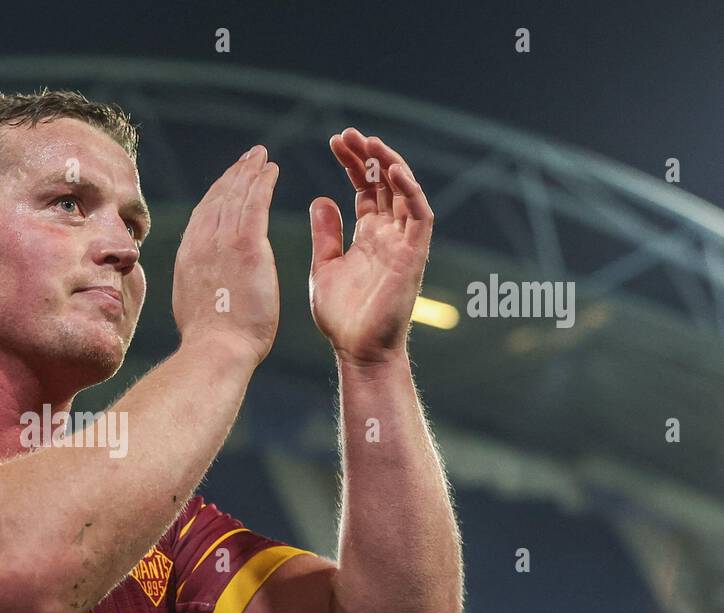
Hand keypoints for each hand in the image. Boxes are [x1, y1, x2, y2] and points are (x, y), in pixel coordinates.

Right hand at [173, 145, 281, 368]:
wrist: (215, 349)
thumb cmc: (211, 342)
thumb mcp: (194, 307)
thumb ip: (201, 287)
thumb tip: (206, 287)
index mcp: (189, 258)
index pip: (203, 216)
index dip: (217, 194)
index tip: (228, 182)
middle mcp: (201, 243)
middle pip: (217, 199)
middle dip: (233, 176)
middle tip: (248, 158)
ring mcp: (222, 243)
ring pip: (236, 196)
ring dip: (249, 172)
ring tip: (261, 158)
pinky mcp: (246, 246)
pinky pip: (255, 203)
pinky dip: (261, 182)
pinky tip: (271, 169)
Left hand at [308, 128, 433, 366]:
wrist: (356, 351)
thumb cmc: (343, 316)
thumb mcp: (325, 266)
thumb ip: (326, 234)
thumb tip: (319, 198)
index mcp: (368, 234)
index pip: (364, 187)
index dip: (353, 163)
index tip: (334, 141)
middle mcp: (388, 233)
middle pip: (384, 183)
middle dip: (368, 156)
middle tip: (348, 134)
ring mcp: (403, 243)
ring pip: (404, 192)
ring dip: (389, 164)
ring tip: (369, 143)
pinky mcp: (413, 255)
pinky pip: (419, 216)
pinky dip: (410, 191)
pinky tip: (392, 171)